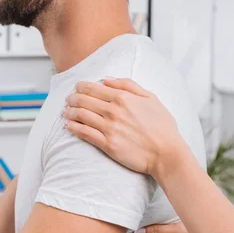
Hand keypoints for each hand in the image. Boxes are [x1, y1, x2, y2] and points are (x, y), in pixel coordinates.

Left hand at [64, 79, 186, 175]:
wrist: (167, 153)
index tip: (77, 88)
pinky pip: (83, 133)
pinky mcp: (107, 144)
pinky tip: (68, 125)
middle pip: (83, 100)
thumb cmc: (162, 127)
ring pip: (80, 115)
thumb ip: (129, 85)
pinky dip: (73, 127)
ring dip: (69, 111)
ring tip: (66, 111)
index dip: (80, 87)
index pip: (93, 88)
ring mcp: (109, 128)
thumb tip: (108, 79)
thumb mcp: (151, 98)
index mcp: (123, 97)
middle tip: (68, 100)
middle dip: (72, 98)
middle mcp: (114, 111)